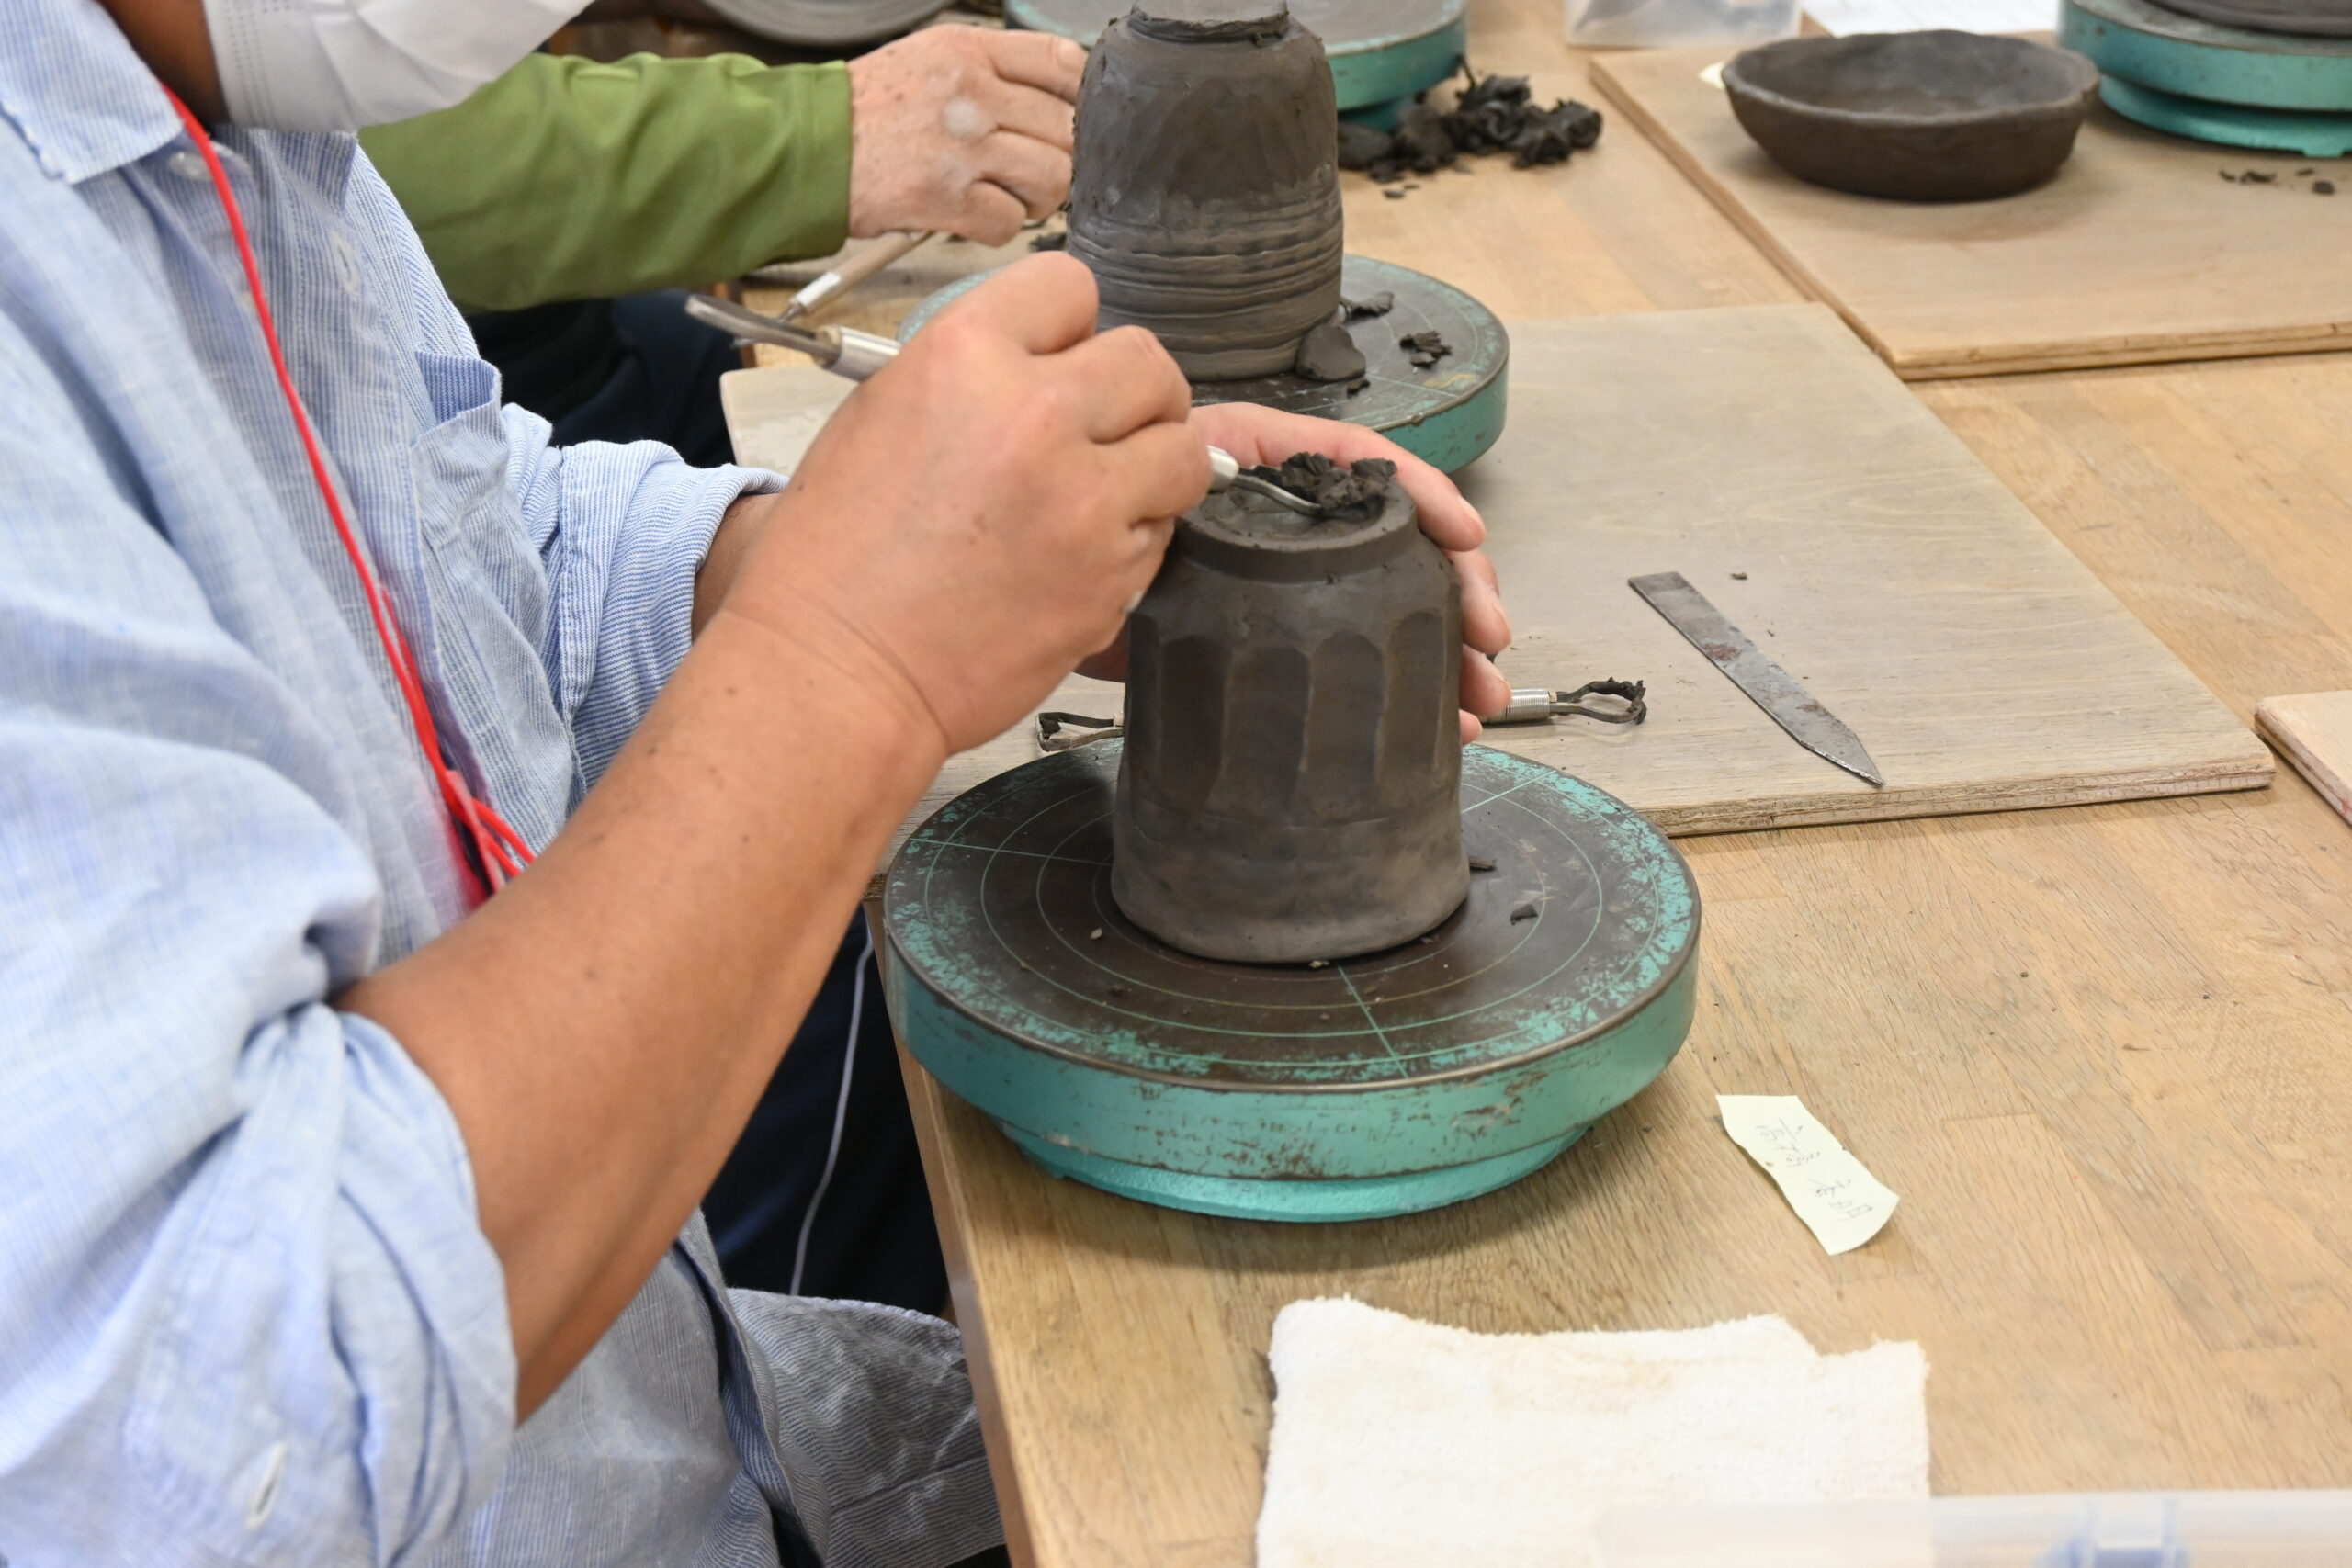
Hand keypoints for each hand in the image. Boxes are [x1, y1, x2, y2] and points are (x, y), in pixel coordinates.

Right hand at [717, 253, 1206, 755]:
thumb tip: (1054, 366)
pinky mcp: (1113, 573)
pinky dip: (1136, 541)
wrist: (839, 672)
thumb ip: (978, 377)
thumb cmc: (834, 558)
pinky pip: (1164, 531)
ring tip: (1102, 496)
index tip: (1060, 362)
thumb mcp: (882, 418)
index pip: (1071, 288)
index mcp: (964, 356)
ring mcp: (1085, 498)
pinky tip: (1076, 559)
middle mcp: (1036, 413)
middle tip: (1100, 433)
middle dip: (1132, 396)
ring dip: (1154, 467)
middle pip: (1148, 362)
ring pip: (1184, 449)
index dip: (1068, 330)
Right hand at [846, 27, 1084, 244]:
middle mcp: (970, 94)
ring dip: (1036, 197)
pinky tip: (974, 215)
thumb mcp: (927, 60)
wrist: (804, 148)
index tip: (1067, 117)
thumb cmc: (864, 112)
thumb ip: (989, 71)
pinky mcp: (947, 198)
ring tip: (1007, 195)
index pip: (1061, 63)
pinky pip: (1010, 222)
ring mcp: (962, 147)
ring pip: (1050, 178)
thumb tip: (1051, 99)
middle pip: (1066, 129)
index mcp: (968, 52)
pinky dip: (999, 227)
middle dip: (1056, 156)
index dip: (1077, 97)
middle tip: (1030, 167)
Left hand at [1080, 402, 1512, 740]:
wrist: (999, 632)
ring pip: (1388, 608)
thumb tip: (1209, 476)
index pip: (1354, 462)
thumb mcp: (1118, 510)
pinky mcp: (1277, 648)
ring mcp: (1284, 589)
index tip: (1465, 534)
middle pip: (1394, 545)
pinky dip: (1403, 691)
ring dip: (1445, 652)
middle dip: (1456, 590)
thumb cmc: (1050, 550)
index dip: (1422, 492)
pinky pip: (1354, 660)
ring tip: (1477, 697)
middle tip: (1487, 640)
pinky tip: (1440, 722)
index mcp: (1244, 469)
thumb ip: (1169, 486)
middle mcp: (1276, 526)